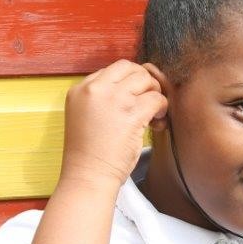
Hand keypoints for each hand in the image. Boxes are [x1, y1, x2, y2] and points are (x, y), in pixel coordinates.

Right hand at [59, 60, 166, 189]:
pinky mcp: (131, 113)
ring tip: (153, 113)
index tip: (133, 99)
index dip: (127, 83)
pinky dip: (162, 108)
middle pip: (130, 68)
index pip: (111, 71)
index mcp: (80, 89)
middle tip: (147, 100)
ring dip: (155, 93)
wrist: (88, 176)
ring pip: (145, 79)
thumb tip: (132, 89)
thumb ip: (102, 99)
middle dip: (143, 81)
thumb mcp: (84, 116)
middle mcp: (95, 89)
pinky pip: (157, 98)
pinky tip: (157, 122)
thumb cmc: (88, 154)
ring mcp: (114, 99)